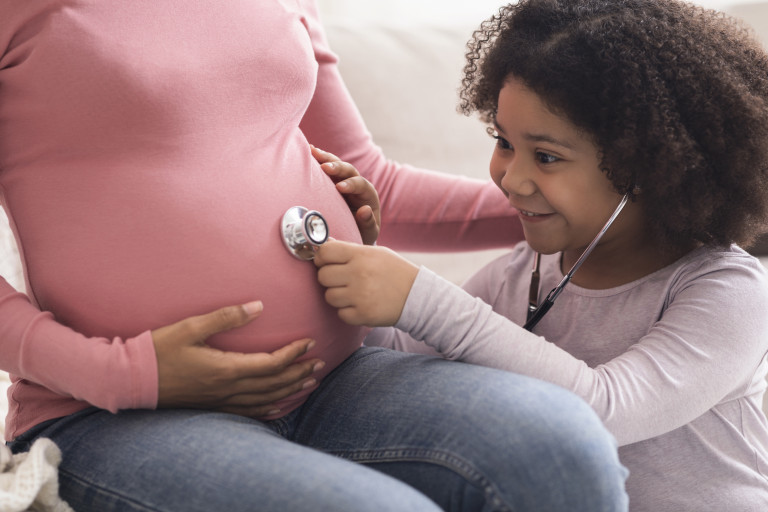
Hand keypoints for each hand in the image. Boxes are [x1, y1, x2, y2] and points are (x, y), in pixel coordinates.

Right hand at [151, 301, 324, 417]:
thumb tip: (258, 306)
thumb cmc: (159, 350)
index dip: (293, 354)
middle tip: (320, 363)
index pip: (271, 364)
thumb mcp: (191, 327)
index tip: (309, 342)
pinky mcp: (213, 407)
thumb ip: (226, 316)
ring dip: (291, 390)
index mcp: (226, 369)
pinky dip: (270, 409)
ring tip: (310, 382)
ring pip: (266, 400)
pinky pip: (249, 412)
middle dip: (300, 373)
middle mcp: (228, 389)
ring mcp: (221, 401)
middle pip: (275, 384)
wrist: (130, 379)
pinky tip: (280, 406)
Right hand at [311, 145, 380, 244]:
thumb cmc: (361, 233)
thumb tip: (365, 210)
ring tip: (312, 151)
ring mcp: (343, 180)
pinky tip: (308, 151)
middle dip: (337, 167)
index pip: (361, 185)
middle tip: (324, 167)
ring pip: (336, 164)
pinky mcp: (331, 181)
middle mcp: (356, 184)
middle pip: (349, 170)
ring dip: (325, 158)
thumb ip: (368, 223)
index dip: (351, 184)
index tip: (339, 188)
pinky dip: (318, 160)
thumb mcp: (368, 232)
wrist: (352, 232)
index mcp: (368, 195)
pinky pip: (325, 167)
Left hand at [314, 240, 418, 325]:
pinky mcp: (363, 314)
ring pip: (329, 296)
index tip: (327, 262)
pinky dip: (347, 311)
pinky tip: (359, 304)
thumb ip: (349, 250)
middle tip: (341, 279)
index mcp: (361, 255)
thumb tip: (323, 246)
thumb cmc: (394, 271)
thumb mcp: (375, 253)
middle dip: (329, 278)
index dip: (322, 257)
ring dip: (337, 296)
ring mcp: (360, 296)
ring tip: (352, 293)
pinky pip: (340, 314)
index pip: (325, 252)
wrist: (417, 295)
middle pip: (322, 276)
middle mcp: (359, 274)